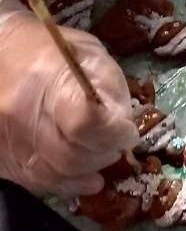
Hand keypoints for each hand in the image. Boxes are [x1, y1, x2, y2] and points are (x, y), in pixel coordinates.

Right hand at [0, 0, 138, 196]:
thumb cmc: (49, 47)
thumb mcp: (88, 52)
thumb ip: (109, 85)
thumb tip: (123, 123)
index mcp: (47, 82)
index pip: (84, 124)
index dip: (113, 133)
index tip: (128, 131)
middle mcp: (21, 116)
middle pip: (71, 156)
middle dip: (104, 153)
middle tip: (117, 144)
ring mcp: (7, 141)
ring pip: (55, 175)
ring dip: (88, 170)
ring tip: (102, 154)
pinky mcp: (1, 158)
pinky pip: (38, 182)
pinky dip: (68, 183)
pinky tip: (87, 177)